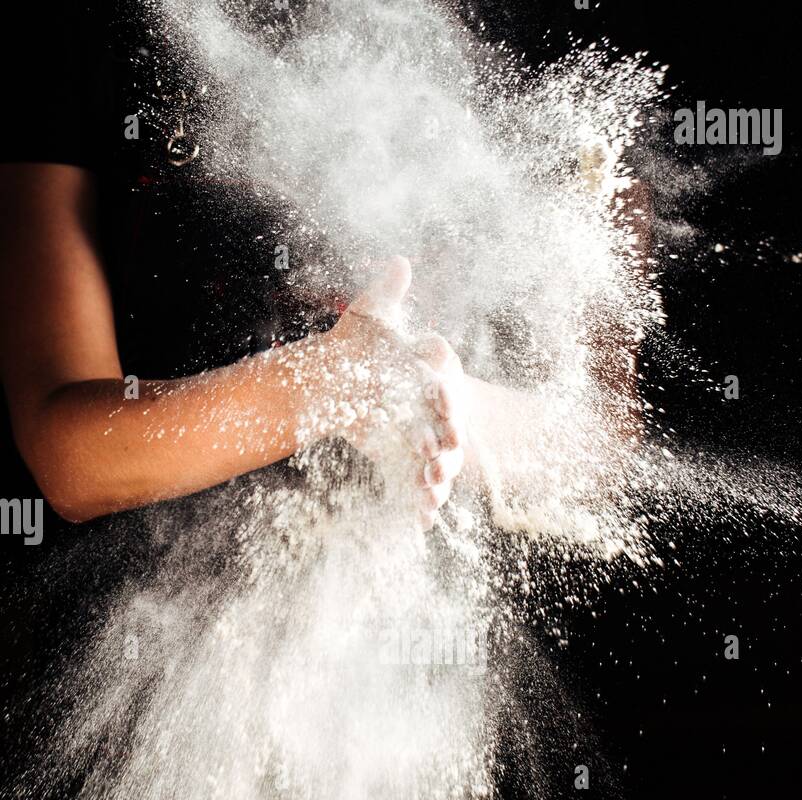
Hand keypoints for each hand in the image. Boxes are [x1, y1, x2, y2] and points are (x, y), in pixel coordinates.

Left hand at [325, 256, 465, 527]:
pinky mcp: (411, 462)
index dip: (447, 401)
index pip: (446, 389)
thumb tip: (399, 261)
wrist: (339, 381)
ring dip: (437, 481)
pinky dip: (424, 506)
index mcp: (435, 377)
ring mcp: (427, 439)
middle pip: (449, 432)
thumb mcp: (371, 319)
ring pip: (439, 464)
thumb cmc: (361, 346)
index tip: (444, 411)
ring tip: (429, 493)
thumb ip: (386, 294)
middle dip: (446, 447)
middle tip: (438, 459)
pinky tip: (422, 521)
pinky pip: (421, 488)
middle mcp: (437, 411)